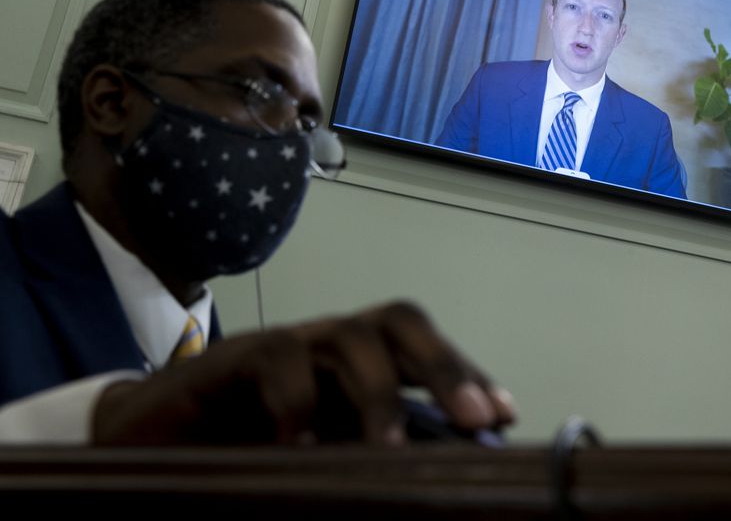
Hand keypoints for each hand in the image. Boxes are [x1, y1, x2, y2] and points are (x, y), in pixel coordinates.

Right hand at [91, 301, 514, 444]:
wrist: (143, 440)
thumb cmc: (243, 451)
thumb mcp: (320, 458)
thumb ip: (367, 460)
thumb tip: (437, 489)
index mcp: (358, 366)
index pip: (425, 350)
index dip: (468, 373)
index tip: (504, 415)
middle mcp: (329, 345)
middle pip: (399, 323)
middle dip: (446, 365)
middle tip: (474, 417)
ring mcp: (286, 345)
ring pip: (350, 335)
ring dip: (379, 391)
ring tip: (389, 450)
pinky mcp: (234, 358)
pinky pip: (277, 359)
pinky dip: (297, 402)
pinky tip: (300, 449)